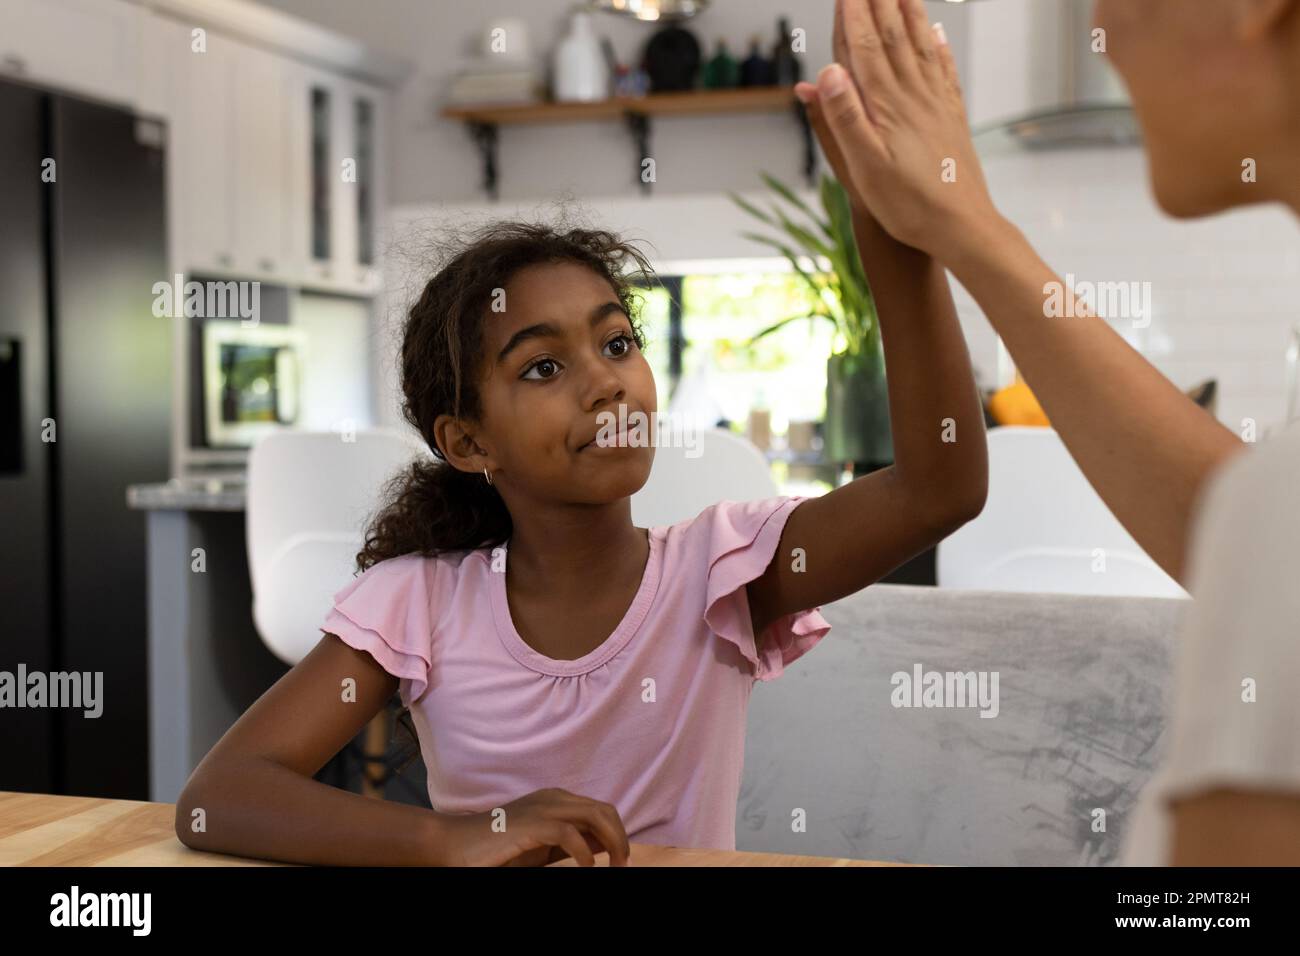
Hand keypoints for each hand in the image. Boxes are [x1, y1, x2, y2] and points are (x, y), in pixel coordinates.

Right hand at [437, 788, 631, 866]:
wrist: (455, 844)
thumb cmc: (498, 849)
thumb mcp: (543, 847)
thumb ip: (571, 842)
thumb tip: (603, 846)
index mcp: (557, 800)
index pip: (601, 810)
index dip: (617, 833)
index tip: (622, 860)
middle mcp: (554, 798)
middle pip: (604, 810)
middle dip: (620, 837)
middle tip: (624, 864)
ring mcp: (542, 808)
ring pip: (594, 815)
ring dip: (612, 841)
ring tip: (615, 865)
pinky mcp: (531, 824)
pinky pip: (568, 832)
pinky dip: (583, 851)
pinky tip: (587, 867)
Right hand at [799, 0, 1002, 262]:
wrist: (963, 227)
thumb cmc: (910, 205)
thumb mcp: (865, 168)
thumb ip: (845, 118)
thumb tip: (826, 74)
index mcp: (887, 106)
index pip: (863, 49)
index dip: (852, 14)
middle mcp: (914, 96)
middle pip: (893, 37)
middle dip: (879, 1)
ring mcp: (937, 105)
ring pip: (921, 46)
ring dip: (908, 12)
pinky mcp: (952, 119)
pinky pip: (945, 72)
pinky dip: (939, 47)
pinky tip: (938, 34)